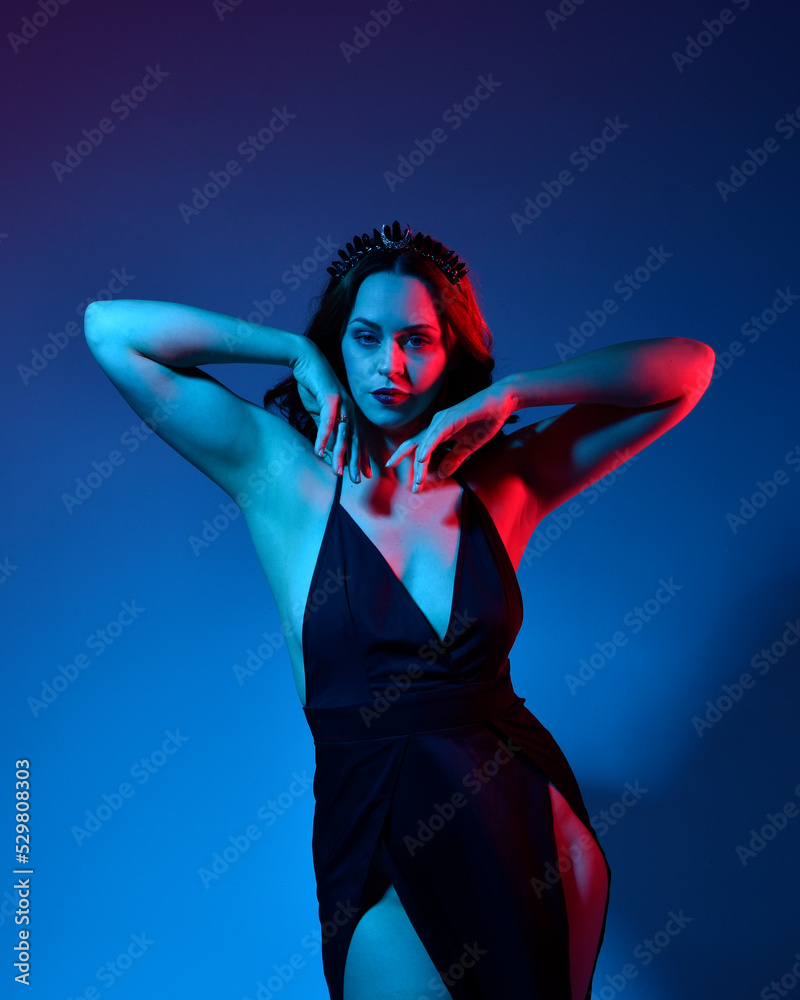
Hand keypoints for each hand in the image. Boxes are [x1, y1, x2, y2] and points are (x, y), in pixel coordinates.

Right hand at [293, 343, 370, 480]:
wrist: (306, 361)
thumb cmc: (313, 387)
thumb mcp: (320, 414)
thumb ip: (326, 431)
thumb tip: (328, 451)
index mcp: (350, 414)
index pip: (357, 440)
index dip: (361, 458)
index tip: (363, 474)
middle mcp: (350, 410)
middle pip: (354, 441)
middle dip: (356, 462)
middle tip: (356, 480)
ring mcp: (342, 404)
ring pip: (343, 435)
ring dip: (340, 455)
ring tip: (338, 472)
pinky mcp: (330, 398)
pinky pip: (328, 422)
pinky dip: (323, 438)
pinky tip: (319, 452)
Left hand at [384, 384, 514, 490]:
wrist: (501, 403)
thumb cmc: (485, 421)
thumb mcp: (468, 447)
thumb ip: (455, 459)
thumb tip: (442, 474)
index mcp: (439, 431)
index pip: (420, 448)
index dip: (414, 465)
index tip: (413, 484)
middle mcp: (436, 424)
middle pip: (414, 443)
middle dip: (402, 457)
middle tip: (392, 471)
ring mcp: (442, 420)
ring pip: (424, 443)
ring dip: (419, 463)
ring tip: (416, 480)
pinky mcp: (451, 418)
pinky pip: (435, 435)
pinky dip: (427, 448)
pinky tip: (421, 459)